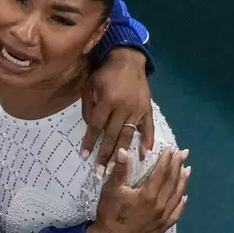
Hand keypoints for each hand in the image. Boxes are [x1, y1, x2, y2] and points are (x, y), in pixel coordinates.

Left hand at [82, 47, 153, 173]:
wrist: (128, 61)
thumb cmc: (105, 74)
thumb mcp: (89, 85)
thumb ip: (88, 106)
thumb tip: (90, 127)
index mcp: (107, 102)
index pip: (96, 127)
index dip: (90, 142)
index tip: (85, 156)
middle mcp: (123, 108)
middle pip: (112, 136)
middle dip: (105, 155)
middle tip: (99, 172)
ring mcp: (137, 110)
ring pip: (128, 136)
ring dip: (121, 154)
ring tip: (115, 168)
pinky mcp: (147, 110)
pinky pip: (148, 128)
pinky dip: (147, 142)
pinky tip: (145, 155)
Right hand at [86, 147, 190, 232]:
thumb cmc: (110, 212)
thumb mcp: (111, 189)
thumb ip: (119, 170)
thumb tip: (124, 150)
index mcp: (148, 195)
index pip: (161, 173)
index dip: (167, 160)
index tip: (172, 149)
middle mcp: (160, 205)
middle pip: (172, 182)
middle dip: (178, 166)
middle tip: (184, 153)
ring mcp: (163, 217)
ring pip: (176, 196)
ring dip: (183, 182)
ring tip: (187, 170)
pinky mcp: (162, 226)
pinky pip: (176, 213)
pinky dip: (181, 203)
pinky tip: (184, 196)